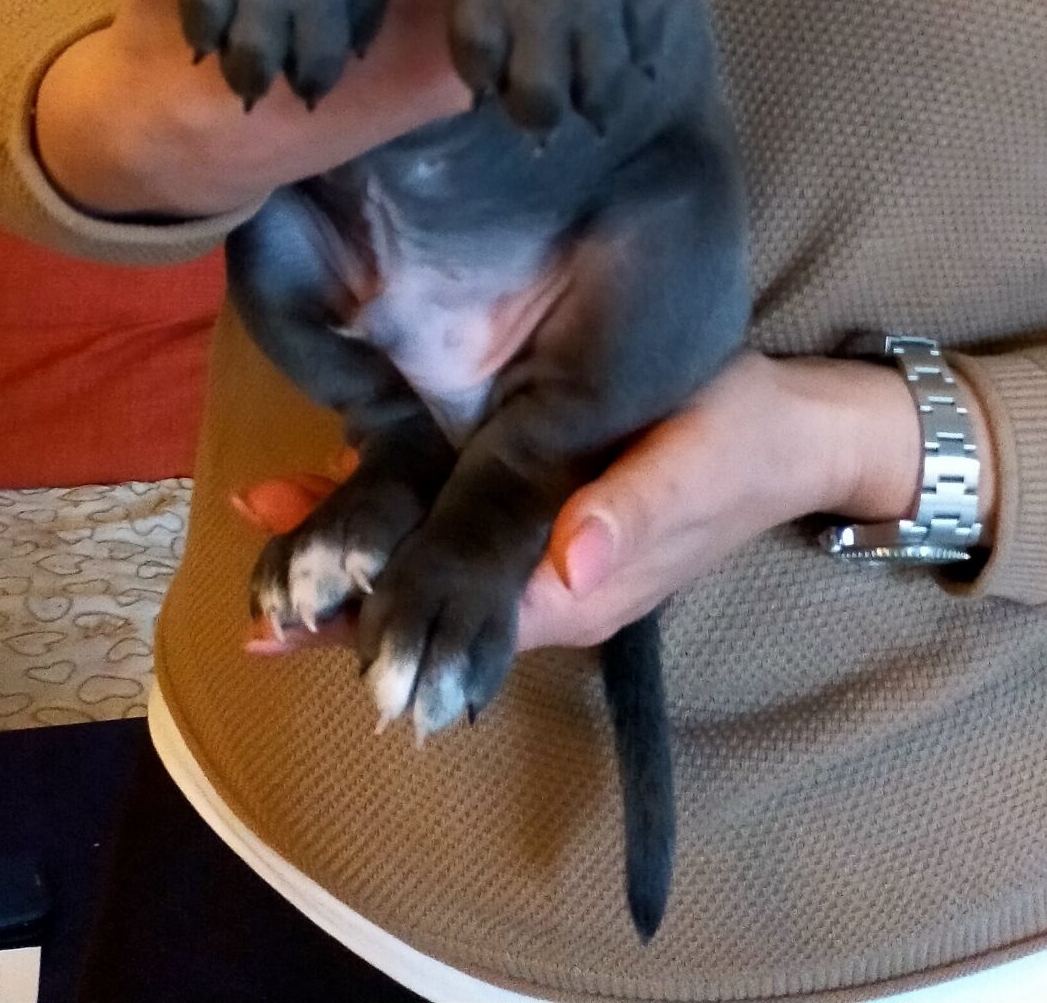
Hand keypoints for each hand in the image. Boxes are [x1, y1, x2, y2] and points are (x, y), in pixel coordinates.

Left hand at [237, 351, 930, 659]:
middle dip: (338, 585)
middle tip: (250, 573)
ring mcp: (541, 546)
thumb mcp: (700, 460)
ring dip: (354, 538)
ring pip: (429, 557)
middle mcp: (545, 580)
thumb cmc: (745, 437)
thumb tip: (569, 562)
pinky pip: (452, 514)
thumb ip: (637, 510)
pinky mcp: (542, 502)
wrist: (796, 427)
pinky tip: (339, 466)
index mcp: (575, 586)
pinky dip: (394, 498)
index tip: (288, 613)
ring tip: (266, 506)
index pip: (451, 617)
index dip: (368, 618)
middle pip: (423, 596)